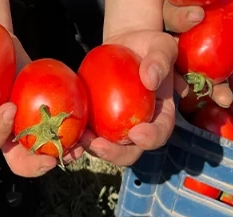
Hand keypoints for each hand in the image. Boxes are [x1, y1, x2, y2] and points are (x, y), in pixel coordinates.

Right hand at [0, 35, 79, 176]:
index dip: (0, 134)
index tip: (9, 110)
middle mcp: (4, 137)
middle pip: (18, 158)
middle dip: (33, 160)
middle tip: (47, 147)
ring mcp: (25, 131)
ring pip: (42, 152)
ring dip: (58, 154)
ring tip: (73, 148)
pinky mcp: (45, 122)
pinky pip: (59, 136)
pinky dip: (71, 140)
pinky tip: (83, 136)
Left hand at [80, 30, 177, 166]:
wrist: (124, 46)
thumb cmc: (148, 46)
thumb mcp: (161, 46)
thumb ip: (160, 60)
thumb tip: (150, 79)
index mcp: (161, 116)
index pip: (159, 133)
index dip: (150, 138)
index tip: (137, 132)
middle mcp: (139, 129)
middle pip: (130, 152)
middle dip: (115, 154)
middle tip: (100, 145)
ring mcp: (116, 129)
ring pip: (106, 150)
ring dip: (93, 149)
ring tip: (81, 138)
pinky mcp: (97, 124)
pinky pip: (88, 136)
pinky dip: (79, 138)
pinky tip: (70, 131)